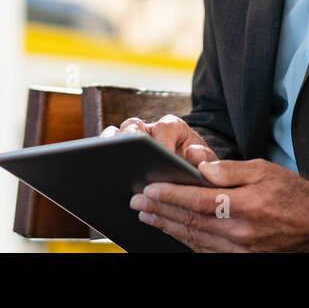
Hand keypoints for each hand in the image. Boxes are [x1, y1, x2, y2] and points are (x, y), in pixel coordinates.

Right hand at [100, 113, 216, 167]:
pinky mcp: (118, 152)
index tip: (163, 157)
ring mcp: (131, 141)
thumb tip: (194, 156)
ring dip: (109, 147)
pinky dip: (101, 160)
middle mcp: (148, 130)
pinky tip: (102, 180)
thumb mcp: (207, 165)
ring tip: (107, 166)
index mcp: (172, 128)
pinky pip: (104, 151)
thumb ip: (206, 161)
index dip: (162, 142)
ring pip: (114, 135)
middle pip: (134, 128)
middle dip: (130, 141)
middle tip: (129, 156)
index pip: (164, 127)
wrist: (187, 176)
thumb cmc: (197, 170)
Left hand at [128, 158, 308, 251]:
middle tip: (137, 202)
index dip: (168, 195)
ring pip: (194, 239)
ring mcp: (241, 252)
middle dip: (159, 211)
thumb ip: (230, 169)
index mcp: (245, 207)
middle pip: (189, 222)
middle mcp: (240, 234)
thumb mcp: (265, 170)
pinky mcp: (243, 261)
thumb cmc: (295, 195)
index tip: (148, 189)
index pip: (196, 201)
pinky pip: (206, 252)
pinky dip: (186, 241)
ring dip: (167, 227)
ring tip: (147, 216)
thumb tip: (199, 168)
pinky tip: (173, 231)